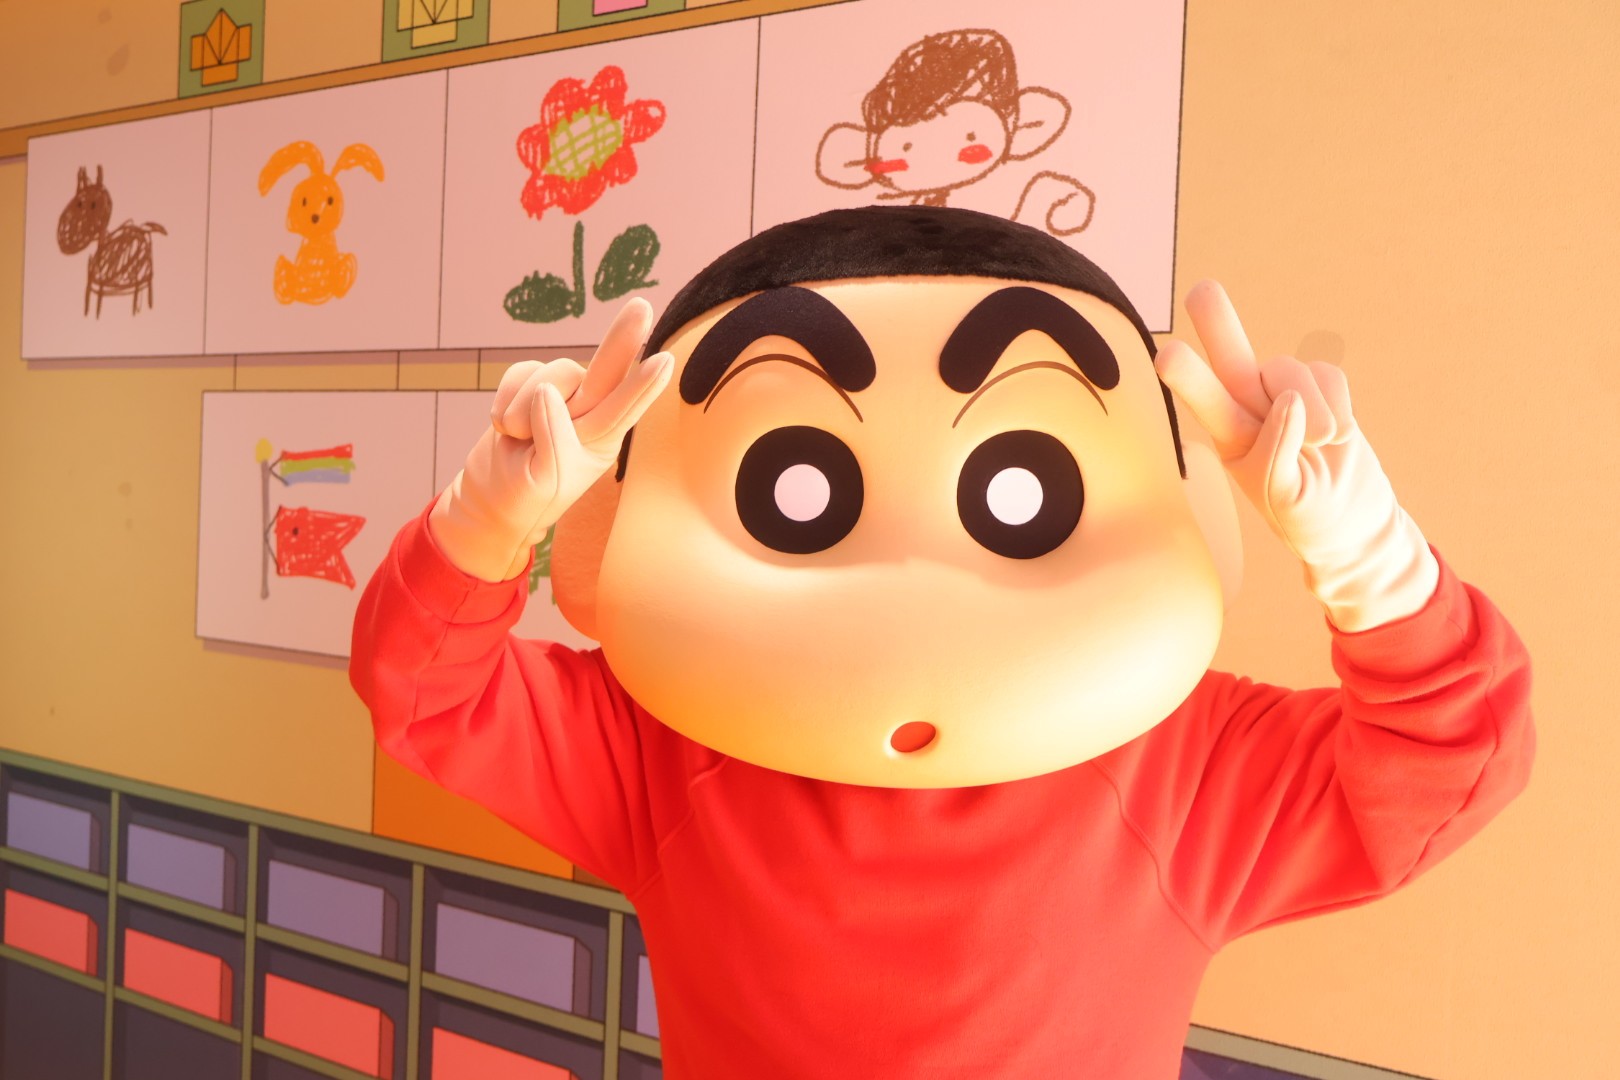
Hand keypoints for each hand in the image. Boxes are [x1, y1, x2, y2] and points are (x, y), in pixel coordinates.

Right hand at [429, 299, 673, 582]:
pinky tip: (506, 427)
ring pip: (546, 378)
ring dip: (522, 412)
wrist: (493, 494)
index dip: (642, 386)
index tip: (665, 360)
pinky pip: (517, 374)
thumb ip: (553, 439)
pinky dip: (503, 403)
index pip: (623, 410)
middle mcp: (589, 409)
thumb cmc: (530, 495)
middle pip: (605, 369)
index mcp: (603, 438)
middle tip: (642, 306)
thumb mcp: (546, 479)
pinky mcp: (531, 380)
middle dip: (622, 338)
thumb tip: (546, 391)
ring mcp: (561, 391)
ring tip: (519, 439)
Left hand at [1154, 281, 1437, 630]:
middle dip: (1220, 325)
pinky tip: (1337, 433)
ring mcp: (1283, 393)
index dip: (1189, 379)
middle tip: (1201, 291)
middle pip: (1233, 360)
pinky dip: (1340, 404)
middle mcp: (1248, 408)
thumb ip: (1280, 453)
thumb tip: (1290, 403)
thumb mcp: (1286, 499)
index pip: (1207, 404)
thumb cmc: (1306, 517)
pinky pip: (1329, 375)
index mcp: (1229, 438)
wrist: (1351, 521)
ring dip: (1316, 411)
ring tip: (1321, 444)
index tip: (1166, 354)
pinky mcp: (1320, 387)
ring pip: (1293, 372)